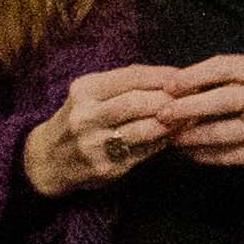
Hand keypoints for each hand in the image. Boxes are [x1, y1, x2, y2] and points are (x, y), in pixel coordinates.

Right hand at [23, 62, 191, 194]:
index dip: (163, 76)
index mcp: (85, 90)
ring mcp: (95, 143)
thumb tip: (173, 77)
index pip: (131, 76)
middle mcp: (86, 115)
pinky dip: (164, 142)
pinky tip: (177, 136)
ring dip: (172, 123)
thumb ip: (126, 84)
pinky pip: (143, 152)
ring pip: (143, 129)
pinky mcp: (106, 167)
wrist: (48, 159)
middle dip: (170, 99)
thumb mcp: (92, 94)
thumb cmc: (81, 120)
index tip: (187, 77)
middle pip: (137, 102)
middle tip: (195, 98)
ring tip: (193, 117)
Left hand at [157, 53, 243, 172]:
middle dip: (186, 108)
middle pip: (219, 100)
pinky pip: (234, 156)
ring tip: (172, 138)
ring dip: (193, 137)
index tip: (170, 84)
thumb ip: (241, 77)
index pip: (223, 66)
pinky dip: (210, 156)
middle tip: (161, 113)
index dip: (193, 75)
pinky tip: (194, 155)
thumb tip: (192, 86)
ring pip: (222, 133)